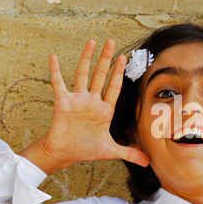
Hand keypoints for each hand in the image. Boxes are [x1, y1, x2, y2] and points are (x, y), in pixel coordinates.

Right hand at [20, 39, 149, 173]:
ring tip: (92, 41)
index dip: (119, 73)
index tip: (124, 57)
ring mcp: (77, 99)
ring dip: (87, 58)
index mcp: (105, 109)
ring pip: (83, 74)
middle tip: (111, 41)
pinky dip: (56, 71)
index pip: (114, 87)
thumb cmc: (86, 149)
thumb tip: (148, 162)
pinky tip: (54, 57)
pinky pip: (59, 83)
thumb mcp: (111, 150)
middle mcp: (92, 100)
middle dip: (106, 58)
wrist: (66, 153)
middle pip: (100, 75)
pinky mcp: (62, 102)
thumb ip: (129, 153)